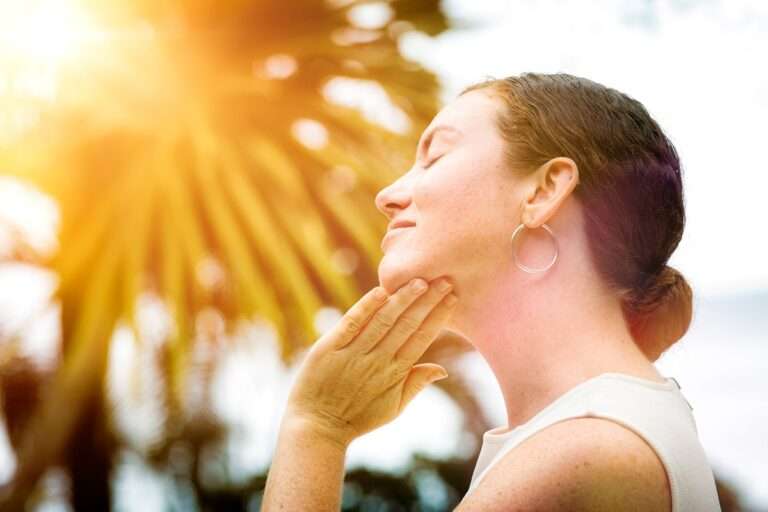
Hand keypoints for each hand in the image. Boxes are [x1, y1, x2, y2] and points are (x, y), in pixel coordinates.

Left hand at [283, 277, 457, 446]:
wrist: (317, 427)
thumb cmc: (357, 418)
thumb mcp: (393, 408)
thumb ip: (417, 384)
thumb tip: (444, 369)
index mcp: (396, 373)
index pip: (422, 338)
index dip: (438, 317)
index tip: (452, 297)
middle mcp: (378, 360)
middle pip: (407, 325)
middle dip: (427, 301)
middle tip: (444, 280)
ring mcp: (353, 352)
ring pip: (383, 320)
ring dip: (403, 299)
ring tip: (419, 281)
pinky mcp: (330, 347)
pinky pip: (351, 323)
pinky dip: (365, 307)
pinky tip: (381, 291)